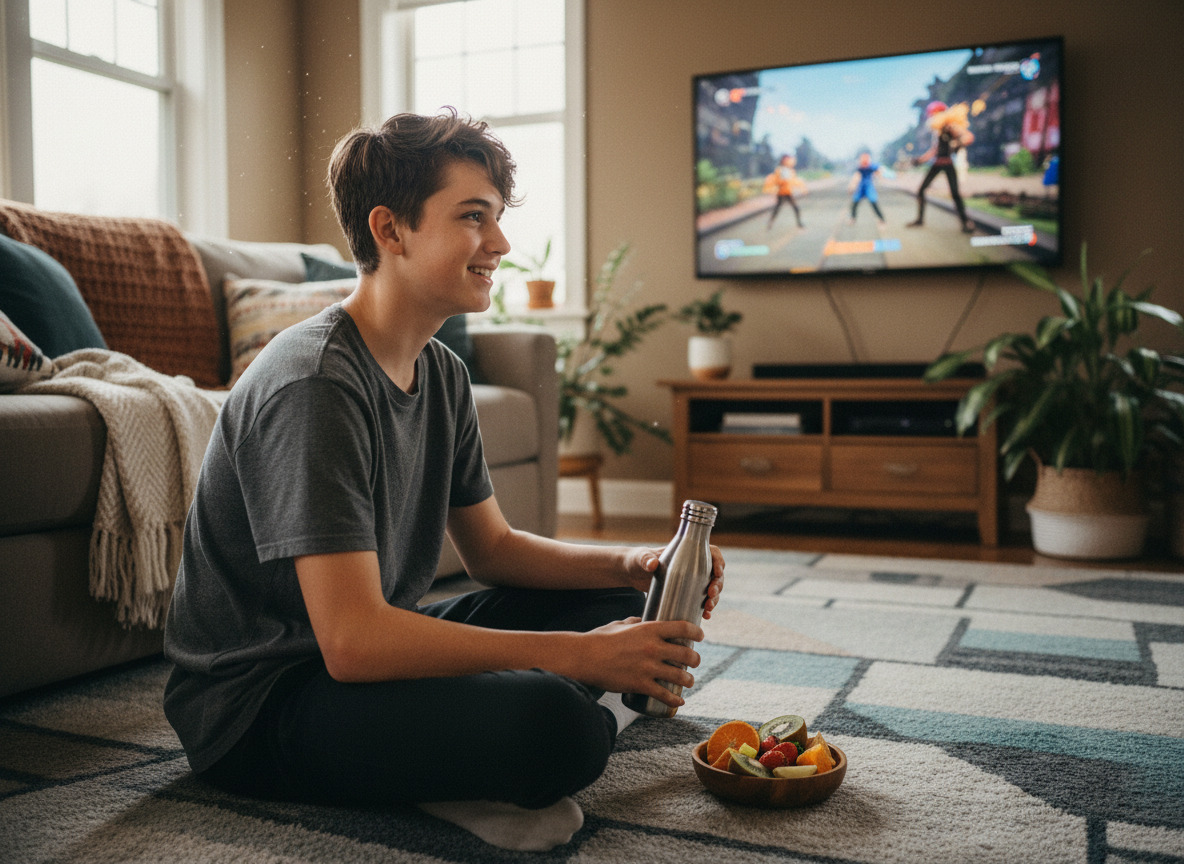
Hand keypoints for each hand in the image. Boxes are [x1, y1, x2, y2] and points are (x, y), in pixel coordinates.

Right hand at [576, 617, 703, 708]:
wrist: (584, 657)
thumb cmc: (600, 639)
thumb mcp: (620, 625)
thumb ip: (634, 622)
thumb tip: (642, 620)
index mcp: (649, 629)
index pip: (682, 628)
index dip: (696, 632)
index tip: (700, 636)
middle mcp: (652, 647)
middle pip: (686, 654)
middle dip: (695, 659)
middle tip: (695, 661)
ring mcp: (648, 667)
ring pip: (680, 676)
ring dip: (689, 680)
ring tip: (689, 681)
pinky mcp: (641, 684)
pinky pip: (664, 695)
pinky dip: (675, 700)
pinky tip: (679, 702)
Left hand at [623, 545, 725, 618]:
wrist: (630, 573)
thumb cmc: (636, 560)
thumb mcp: (641, 558)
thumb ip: (645, 559)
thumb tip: (652, 564)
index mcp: (686, 553)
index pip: (711, 553)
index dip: (719, 561)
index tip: (717, 572)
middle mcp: (692, 566)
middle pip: (714, 574)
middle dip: (717, 585)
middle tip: (710, 595)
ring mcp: (690, 580)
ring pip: (711, 588)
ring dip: (714, 599)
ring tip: (708, 609)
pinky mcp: (684, 593)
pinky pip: (701, 600)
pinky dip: (705, 608)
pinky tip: (705, 616)